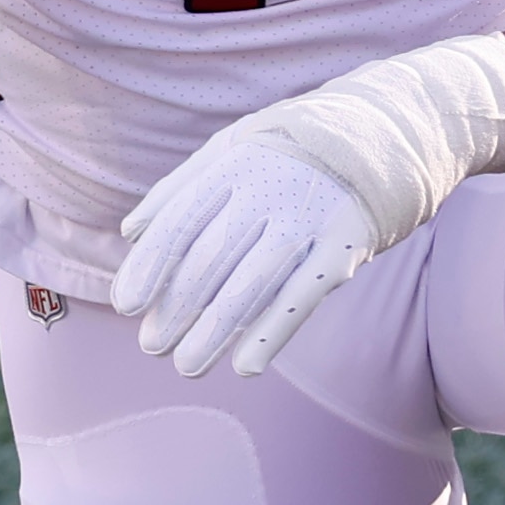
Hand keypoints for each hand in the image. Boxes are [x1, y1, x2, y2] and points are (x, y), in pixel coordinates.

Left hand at [110, 127, 375, 379]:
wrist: (379, 137)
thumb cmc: (289, 150)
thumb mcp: (232, 148)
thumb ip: (180, 189)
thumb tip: (130, 234)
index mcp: (234, 165)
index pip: (182, 221)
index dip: (150, 266)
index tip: (126, 305)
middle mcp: (269, 190)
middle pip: (211, 258)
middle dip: (177, 307)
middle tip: (152, 345)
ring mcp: (309, 220)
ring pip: (251, 284)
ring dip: (214, 331)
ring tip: (186, 365)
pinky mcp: (344, 249)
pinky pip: (302, 298)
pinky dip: (271, 334)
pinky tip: (245, 367)